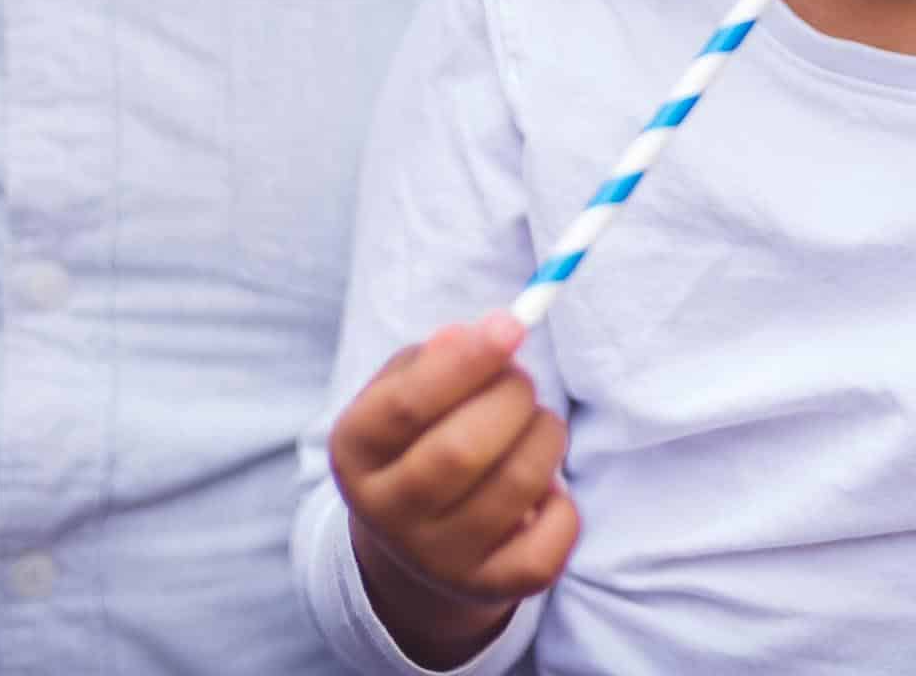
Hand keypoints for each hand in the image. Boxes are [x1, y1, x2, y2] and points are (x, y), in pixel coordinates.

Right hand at [329, 312, 579, 665]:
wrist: (414, 541)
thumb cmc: (417, 439)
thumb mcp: (404, 391)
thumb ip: (433, 359)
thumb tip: (478, 337)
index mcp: (353, 451)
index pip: (407, 406)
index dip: (466, 362)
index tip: (511, 326)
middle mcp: (386, 514)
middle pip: (461, 451)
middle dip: (512, 398)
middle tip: (521, 381)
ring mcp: (437, 559)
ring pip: (515, 488)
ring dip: (545, 435)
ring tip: (537, 423)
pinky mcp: (488, 588)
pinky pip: (547, 545)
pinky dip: (562, 504)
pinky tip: (542, 488)